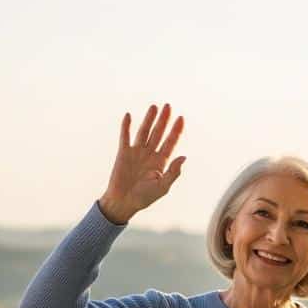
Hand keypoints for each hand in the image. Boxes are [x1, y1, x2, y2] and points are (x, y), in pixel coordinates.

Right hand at [99, 104, 185, 224]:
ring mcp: (136, 152)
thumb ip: (173, 172)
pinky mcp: (123, 153)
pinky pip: (125, 137)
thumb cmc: (144, 197)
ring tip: (154, 107)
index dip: (176, 130)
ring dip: (149, 119)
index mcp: (161, 162)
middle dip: (164, 120)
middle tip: (168, 106)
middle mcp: (150, 154)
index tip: (181, 118)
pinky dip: (126, 126)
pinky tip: (129, 115)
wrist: (124, 202)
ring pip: (144, 131)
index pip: (171, 142)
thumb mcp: (162, 187)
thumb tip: (184, 157)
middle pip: (158, 133)